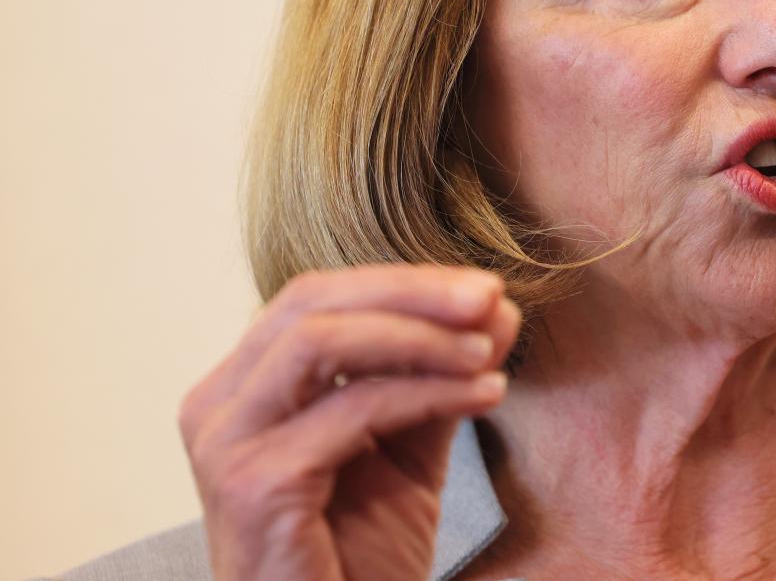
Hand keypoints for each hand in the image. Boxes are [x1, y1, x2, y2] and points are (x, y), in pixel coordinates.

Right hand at [178, 264, 520, 579]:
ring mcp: (227, 445)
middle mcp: (218, 407)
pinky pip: (354, 409)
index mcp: (243, 387)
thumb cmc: (359, 556)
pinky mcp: (256, 484)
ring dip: (419, 336)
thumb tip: (496, 306)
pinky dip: (428, 391)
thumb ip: (443, 377)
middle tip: (488, 296)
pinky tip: (484, 396)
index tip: (483, 288)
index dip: (401, 283)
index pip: (316, 297)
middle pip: (310, 302)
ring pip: (321, 342)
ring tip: (487, 351)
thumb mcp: (410, 449)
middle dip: (411, 292)